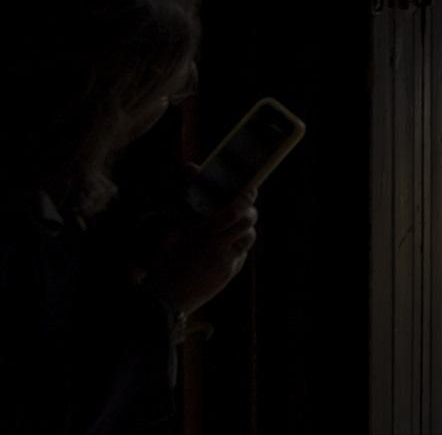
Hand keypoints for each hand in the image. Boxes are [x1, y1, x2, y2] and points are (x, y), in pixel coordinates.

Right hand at [147, 171, 257, 315]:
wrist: (164, 301)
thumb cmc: (163, 264)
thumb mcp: (170, 235)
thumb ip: (186, 206)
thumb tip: (190, 169)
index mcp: (200, 234)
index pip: (232, 210)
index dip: (245, 197)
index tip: (250, 188)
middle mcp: (217, 246)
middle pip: (248, 220)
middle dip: (249, 210)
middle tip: (245, 205)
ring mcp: (226, 261)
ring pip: (249, 236)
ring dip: (245, 228)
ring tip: (234, 226)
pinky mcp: (230, 272)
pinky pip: (243, 252)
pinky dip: (238, 245)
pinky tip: (227, 244)